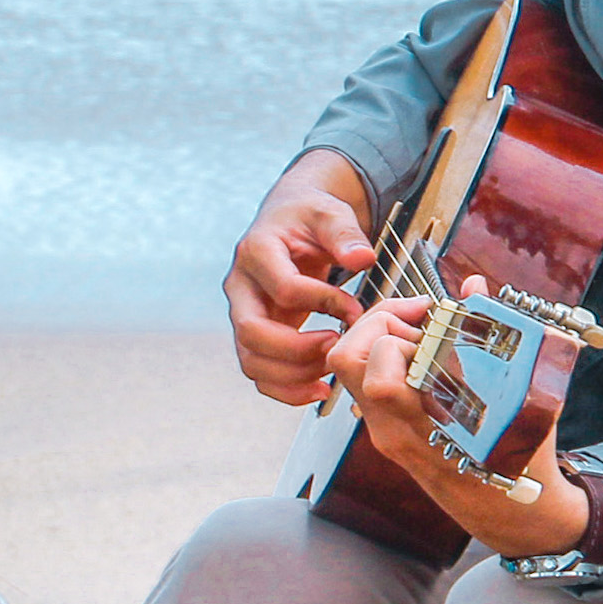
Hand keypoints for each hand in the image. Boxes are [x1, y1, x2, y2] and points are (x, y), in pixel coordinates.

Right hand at [225, 150, 378, 403]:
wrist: (289, 222)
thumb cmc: (309, 217)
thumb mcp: (330, 213)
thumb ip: (346, 234)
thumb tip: (362, 259)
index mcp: (257, 251)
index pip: (285, 288)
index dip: (324, 302)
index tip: (356, 309)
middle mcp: (241, 286)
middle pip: (252, 332)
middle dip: (298, 349)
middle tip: (336, 348)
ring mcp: (243, 313)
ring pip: (251, 360)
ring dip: (292, 376)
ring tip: (330, 375)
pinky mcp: (254, 334)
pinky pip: (259, 372)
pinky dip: (285, 390)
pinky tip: (318, 390)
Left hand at [327, 282, 590, 561]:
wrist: (510, 515)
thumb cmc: (522, 460)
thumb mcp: (525, 402)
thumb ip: (497, 341)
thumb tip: (472, 287)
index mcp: (423, 429)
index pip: (379, 374)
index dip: (401, 333)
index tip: (438, 318)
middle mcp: (393, 431)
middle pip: (346, 360)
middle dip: (380, 322)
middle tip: (422, 319)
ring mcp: (385, 431)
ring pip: (351, 369)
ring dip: (381, 336)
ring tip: (426, 332)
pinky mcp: (386, 430)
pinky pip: (367, 381)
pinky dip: (389, 354)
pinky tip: (430, 352)